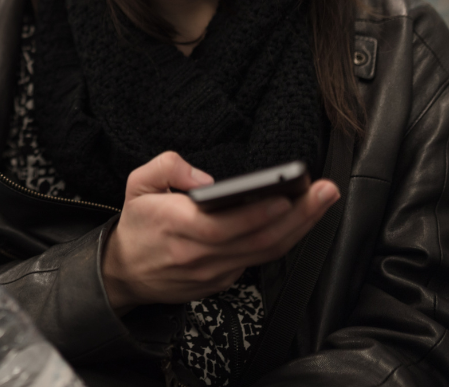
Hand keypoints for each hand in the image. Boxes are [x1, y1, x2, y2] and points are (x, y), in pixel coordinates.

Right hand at [101, 151, 339, 315]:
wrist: (124, 273)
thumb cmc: (136, 226)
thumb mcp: (137, 184)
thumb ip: (167, 166)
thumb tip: (206, 179)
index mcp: (174, 225)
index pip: (223, 225)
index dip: (257, 214)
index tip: (284, 197)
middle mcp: (197, 253)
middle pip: (257, 239)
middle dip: (298, 215)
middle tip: (324, 192)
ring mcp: (212, 272)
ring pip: (265, 252)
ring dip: (300, 228)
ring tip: (321, 202)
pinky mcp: (222, 282)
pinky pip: (257, 261)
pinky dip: (282, 241)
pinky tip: (298, 222)